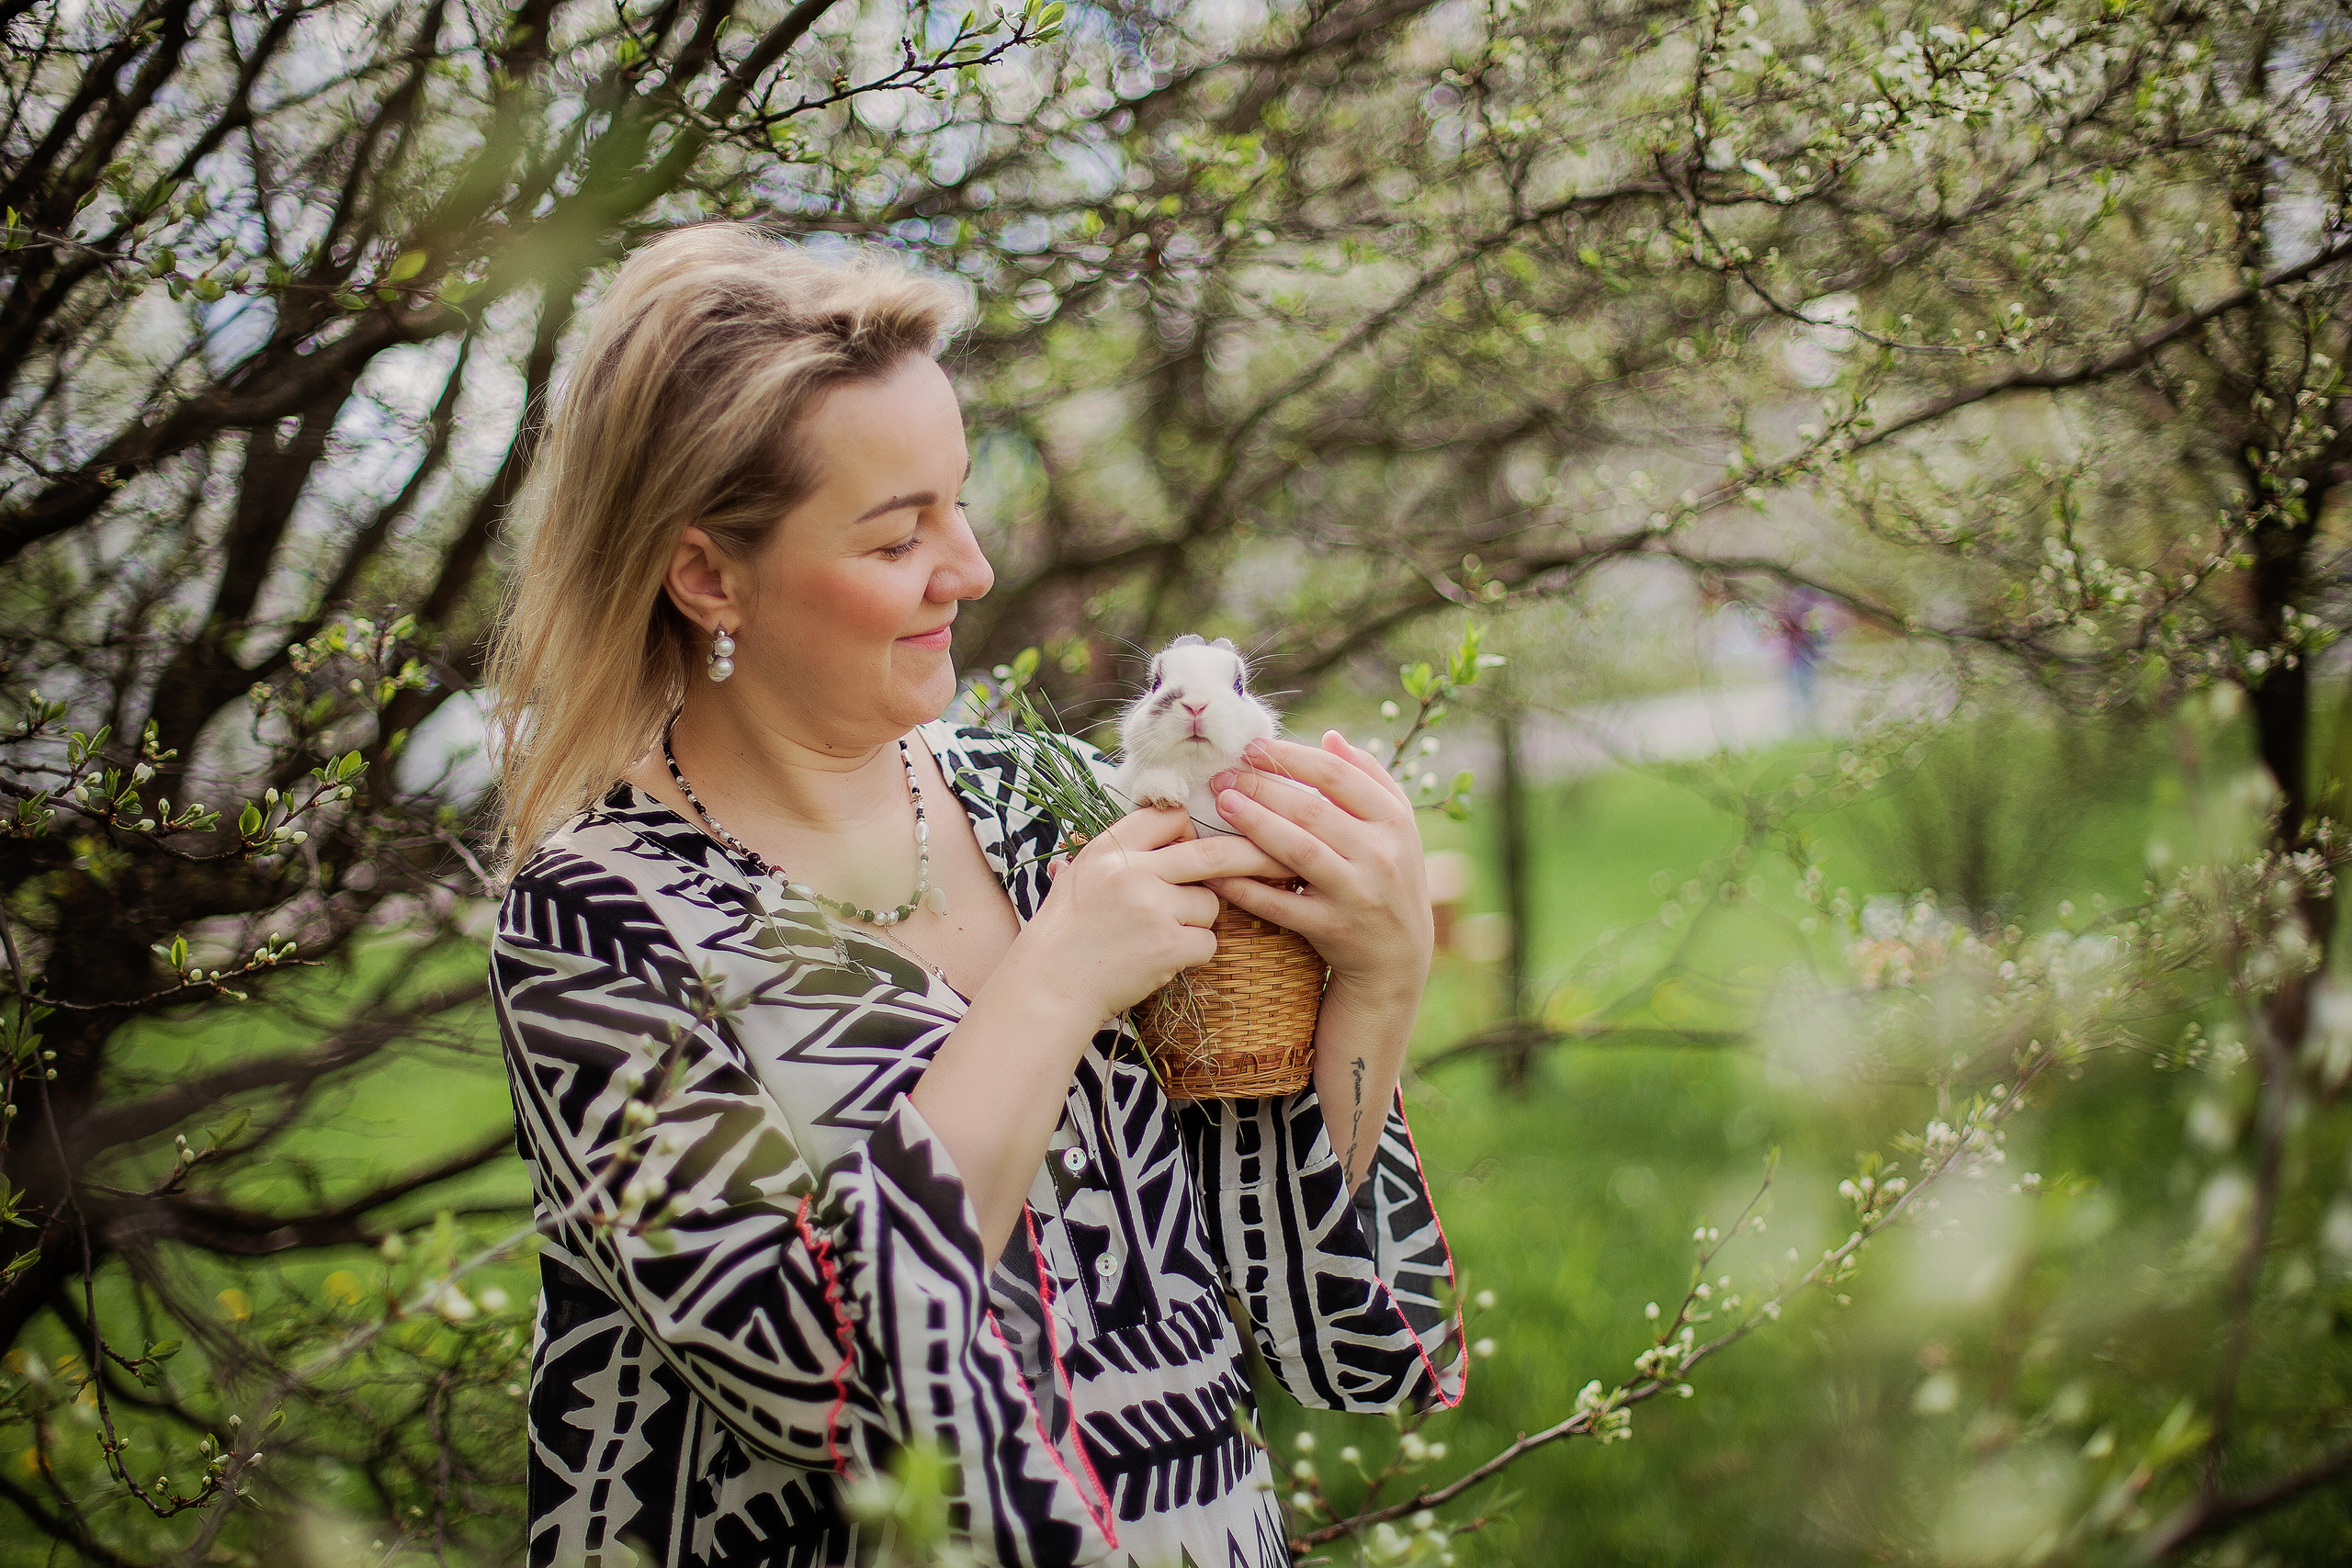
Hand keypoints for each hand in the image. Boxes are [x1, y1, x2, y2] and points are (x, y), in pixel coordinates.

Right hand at [1024, 805, 1293, 1022]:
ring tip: (1158, 936)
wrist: (1050, 986)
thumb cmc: (1065, 933)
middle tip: (1278, 858)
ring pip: (1210, 904)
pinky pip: (1207, 941)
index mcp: (1110, 847)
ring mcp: (1153, 907)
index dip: (1189, 832)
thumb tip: (1168, 824)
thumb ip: (1122, 851)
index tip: (1194, 847)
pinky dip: (1192, 952)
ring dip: (1197, 920)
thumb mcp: (1080, 875)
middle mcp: (1133, 870)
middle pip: (1213, 852)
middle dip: (1251, 855)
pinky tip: (1161, 959)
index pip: (1170, 817)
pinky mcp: (1168, 945)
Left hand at [1202, 731, 1434, 1004]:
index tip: (1252, 747)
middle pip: (1312, 810)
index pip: (1338, 776)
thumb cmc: (1390, 878)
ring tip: (1222, 804)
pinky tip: (1218, 870)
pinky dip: (1247, 887)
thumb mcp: (1396, 828)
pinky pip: (1281, 904)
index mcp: (1394, 821)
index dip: (1291, 757)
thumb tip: (1330, 736)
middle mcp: (1380, 854)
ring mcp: (1356, 893)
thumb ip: (1368, 779)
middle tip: (1222, 775)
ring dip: (1255, 824)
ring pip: (1298, 851)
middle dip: (1262, 787)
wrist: (1399, 957)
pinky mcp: (1332, 929)